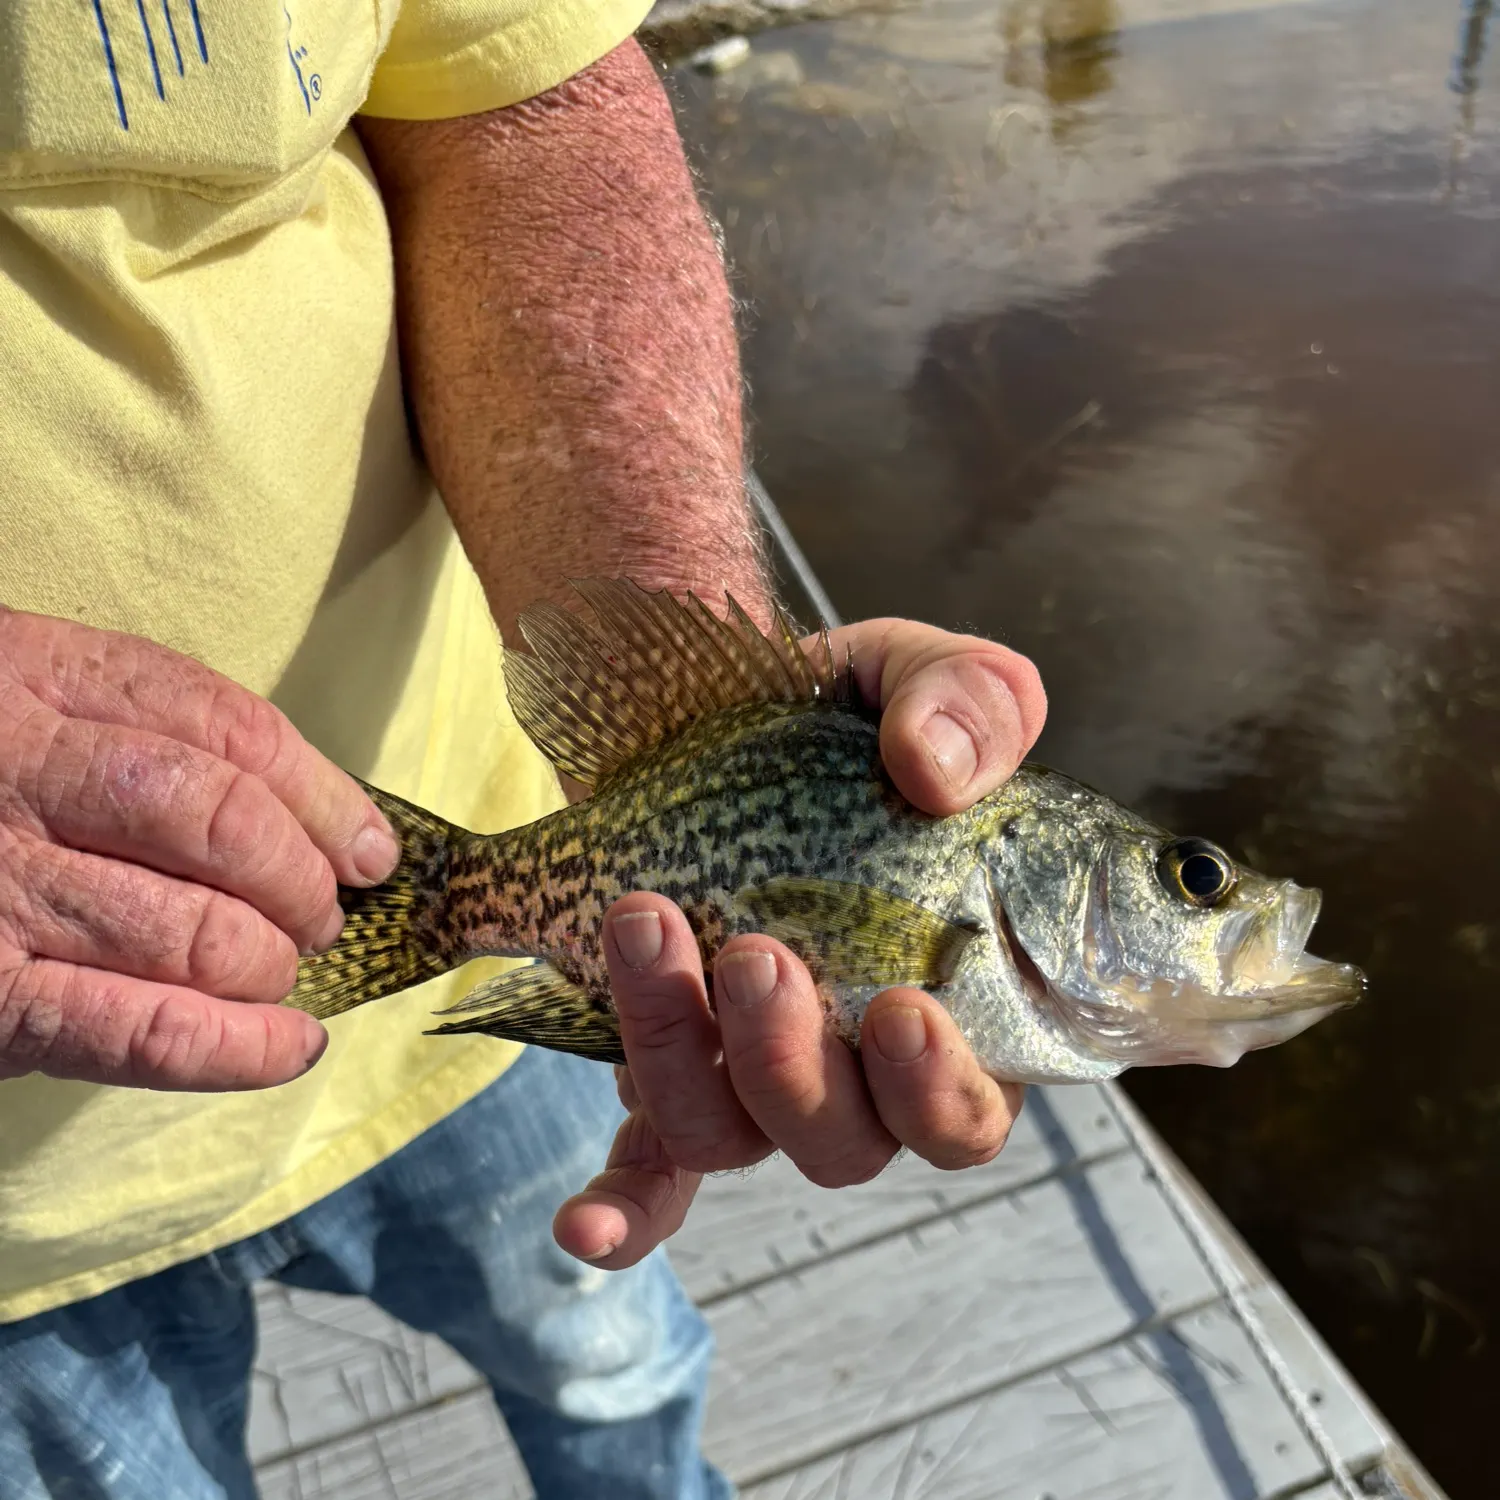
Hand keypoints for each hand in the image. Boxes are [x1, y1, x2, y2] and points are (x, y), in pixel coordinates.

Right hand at [0, 609, 399, 1090]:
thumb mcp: (13, 691)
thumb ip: (124, 723)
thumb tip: (298, 807)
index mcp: (35, 674)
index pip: (230, 729)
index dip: (324, 794)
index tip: (368, 842)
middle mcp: (16, 771)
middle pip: (225, 825)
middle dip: (303, 881)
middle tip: (322, 911)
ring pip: (193, 931)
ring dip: (271, 961)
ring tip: (285, 967)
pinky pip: (134, 1031)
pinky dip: (234, 1049)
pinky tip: (291, 1047)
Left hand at [554, 618, 1046, 1266]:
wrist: (712, 709)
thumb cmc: (836, 713)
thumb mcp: (912, 672)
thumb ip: (967, 700)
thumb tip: (938, 774)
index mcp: (948, 1000)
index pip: (968, 1109)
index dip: (942, 1088)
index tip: (901, 1004)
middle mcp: (850, 1065)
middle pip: (839, 1141)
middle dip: (793, 1060)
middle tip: (757, 951)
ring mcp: (749, 1072)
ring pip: (723, 1131)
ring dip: (678, 1049)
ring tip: (645, 922)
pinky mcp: (665, 1059)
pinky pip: (649, 1168)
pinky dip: (622, 1210)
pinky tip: (580, 1231)